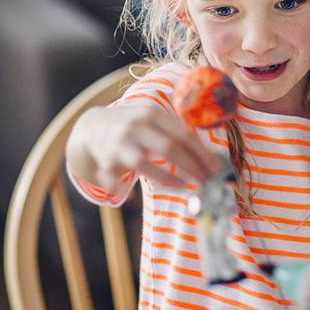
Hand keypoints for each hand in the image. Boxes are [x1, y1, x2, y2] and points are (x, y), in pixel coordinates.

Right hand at [67, 105, 218, 191]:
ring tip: (184, 187)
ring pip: (143, 164)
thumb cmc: (135, 125)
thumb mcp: (154, 119)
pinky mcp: (104, 162)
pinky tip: (133, 195)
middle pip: (168, 148)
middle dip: (191, 167)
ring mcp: (118, 145)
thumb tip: (209, 157)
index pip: (182, 134)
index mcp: (151, 114)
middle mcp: (134, 127)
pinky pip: (114, 180)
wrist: (93, 125)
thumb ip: (176, 132)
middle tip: (206, 181)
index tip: (216, 169)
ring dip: (167, 179)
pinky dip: (122, 189)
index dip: (202, 153)